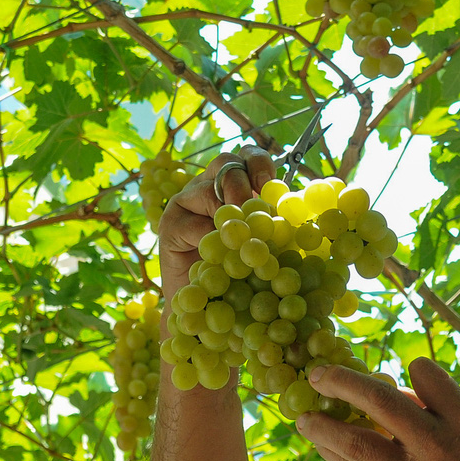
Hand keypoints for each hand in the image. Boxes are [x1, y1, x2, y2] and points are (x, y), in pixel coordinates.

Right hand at [156, 145, 275, 295]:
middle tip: (251, 207)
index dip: (259, 163)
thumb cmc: (239, 270)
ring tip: (238, 234)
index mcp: (234, 184)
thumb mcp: (261, 241)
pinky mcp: (169, 224)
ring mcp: (186, 202)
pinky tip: (220, 255)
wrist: (208, 303)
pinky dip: (210, 238)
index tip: (269, 182)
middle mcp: (209, 185)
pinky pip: (193, 225)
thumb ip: (270, 220)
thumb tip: (290, 207)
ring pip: (207, 190)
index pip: (247, 157)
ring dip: (226, 211)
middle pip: (226, 163)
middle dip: (242, 183)